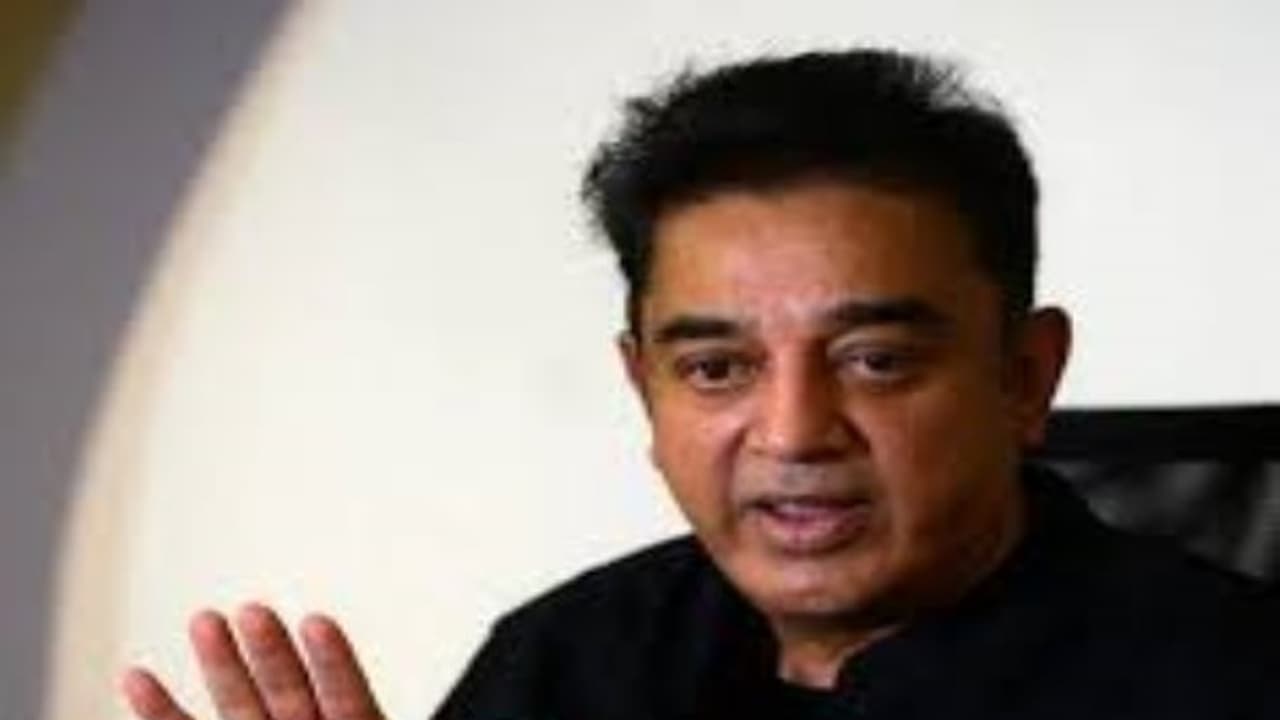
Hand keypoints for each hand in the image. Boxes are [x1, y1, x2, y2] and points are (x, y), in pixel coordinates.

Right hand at [121, 604, 383, 719]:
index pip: (348, 694)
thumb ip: (356, 708)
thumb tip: (335, 625)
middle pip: (288, 691)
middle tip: (254, 609)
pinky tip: (136, 677)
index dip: (334, 661)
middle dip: (270, 652)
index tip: (316, 621)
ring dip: (221, 663)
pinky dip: (161, 711)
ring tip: (205, 618)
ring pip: (239, 705)